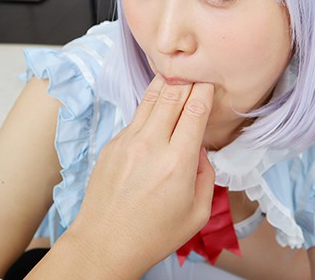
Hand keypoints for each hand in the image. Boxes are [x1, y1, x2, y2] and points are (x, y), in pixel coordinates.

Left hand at [28, 76, 214, 278]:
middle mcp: (151, 146)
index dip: (205, 91)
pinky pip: (135, 118)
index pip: (195, 110)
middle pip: (172, 96)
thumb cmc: (153, 235)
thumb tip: (199, 150)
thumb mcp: (197, 213)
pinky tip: (156, 104)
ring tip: (177, 74)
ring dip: (166, 84)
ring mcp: (127, 143)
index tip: (211, 82)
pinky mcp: (111, 145)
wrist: (104, 244)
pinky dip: (149, 107)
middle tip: (196, 71)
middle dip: (187, 80)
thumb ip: (206, 176)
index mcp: (177, 163)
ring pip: (150, 99)